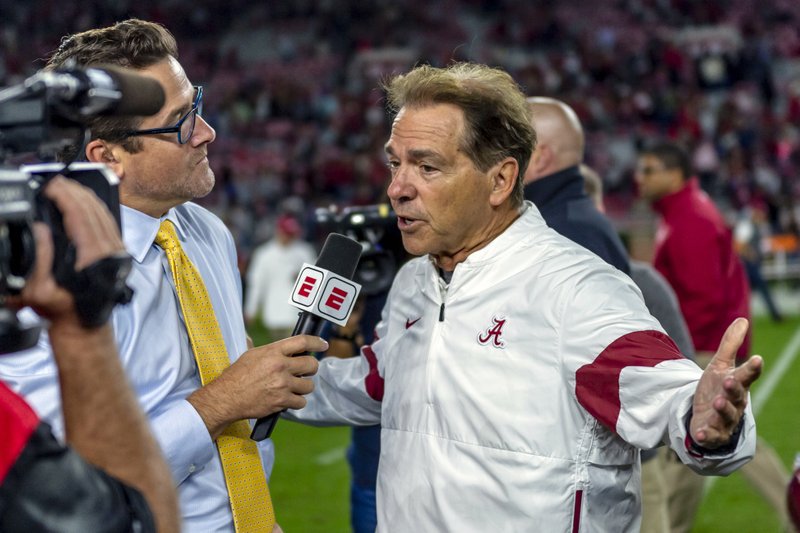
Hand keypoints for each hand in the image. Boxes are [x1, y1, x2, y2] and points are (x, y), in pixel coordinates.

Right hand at [8, 176, 124, 322]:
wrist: (84, 326)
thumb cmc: (61, 310)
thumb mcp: (39, 291)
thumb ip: (38, 260)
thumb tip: (40, 229)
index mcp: (93, 257)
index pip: (80, 215)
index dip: (65, 196)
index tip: (51, 185)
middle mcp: (110, 250)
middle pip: (93, 209)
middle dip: (73, 191)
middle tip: (55, 181)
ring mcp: (117, 250)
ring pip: (104, 213)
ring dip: (85, 196)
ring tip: (66, 186)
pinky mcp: (118, 252)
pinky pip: (109, 222)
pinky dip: (96, 207)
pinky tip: (84, 201)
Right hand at [187, 335, 324, 438]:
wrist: (226, 398)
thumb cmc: (235, 376)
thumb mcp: (249, 354)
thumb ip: (264, 349)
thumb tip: (258, 339)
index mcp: (273, 351)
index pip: (302, 341)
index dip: (316, 342)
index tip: (323, 345)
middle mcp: (280, 366)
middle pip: (312, 364)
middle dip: (311, 368)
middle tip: (305, 371)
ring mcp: (282, 384)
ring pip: (309, 385)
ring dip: (304, 387)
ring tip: (294, 387)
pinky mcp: (282, 401)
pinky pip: (301, 401)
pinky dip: (297, 402)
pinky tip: (289, 399)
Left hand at [689, 318, 762, 448]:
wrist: (707, 417)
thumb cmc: (717, 389)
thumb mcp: (720, 365)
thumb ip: (730, 345)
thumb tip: (742, 319)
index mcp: (737, 384)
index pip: (747, 375)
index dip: (752, 368)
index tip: (757, 359)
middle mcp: (735, 403)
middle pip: (738, 395)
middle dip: (734, 388)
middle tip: (730, 380)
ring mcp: (724, 420)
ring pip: (726, 415)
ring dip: (722, 409)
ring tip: (716, 401)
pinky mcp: (712, 434)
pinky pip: (711, 436)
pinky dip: (707, 435)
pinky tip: (701, 433)